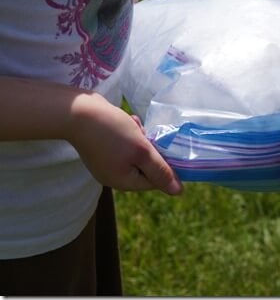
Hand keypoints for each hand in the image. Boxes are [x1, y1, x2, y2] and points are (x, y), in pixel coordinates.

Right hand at [67, 92, 182, 194]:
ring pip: (137, 152)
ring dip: (141, 137)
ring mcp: (106, 161)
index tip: (163, 145)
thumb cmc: (112, 132)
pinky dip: (130, 132)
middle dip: (149, 147)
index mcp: (123, 182)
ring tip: (133, 124)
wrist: (77, 111)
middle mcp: (113, 175)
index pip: (155, 181)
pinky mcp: (102, 147)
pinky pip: (125, 143)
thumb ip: (161, 171)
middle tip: (144, 133)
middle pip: (146, 166)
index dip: (164, 163)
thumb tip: (178, 192)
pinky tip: (127, 121)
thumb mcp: (142, 152)